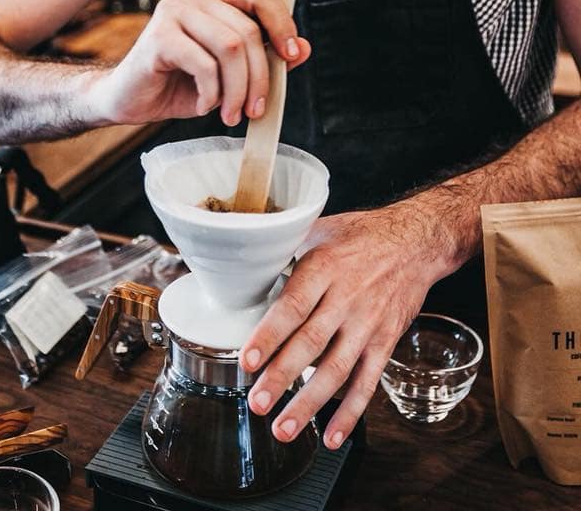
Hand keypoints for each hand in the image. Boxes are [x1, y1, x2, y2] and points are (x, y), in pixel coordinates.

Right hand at [94, 0, 310, 125]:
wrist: (129, 100)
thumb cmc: (178, 85)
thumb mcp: (230, 77)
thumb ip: (265, 60)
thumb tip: (303, 50)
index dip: (282, 23)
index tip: (291, 57)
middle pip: (249, 30)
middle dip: (259, 77)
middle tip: (255, 110)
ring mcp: (173, 12)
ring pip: (231, 47)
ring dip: (238, 89)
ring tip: (230, 113)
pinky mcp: (159, 36)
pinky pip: (205, 64)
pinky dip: (211, 94)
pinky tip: (203, 105)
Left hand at [239, 202, 454, 447]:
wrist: (416, 242)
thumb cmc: (363, 235)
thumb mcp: (321, 228)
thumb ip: (287, 247)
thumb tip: (247, 259)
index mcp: (324, 268)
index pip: (293, 306)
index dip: (269, 336)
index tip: (248, 360)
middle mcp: (346, 298)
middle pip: (310, 344)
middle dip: (282, 378)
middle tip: (257, 403)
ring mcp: (367, 324)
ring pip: (336, 370)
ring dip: (309, 403)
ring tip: (284, 428)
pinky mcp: (385, 342)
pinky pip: (367, 382)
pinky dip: (350, 413)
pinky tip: (331, 435)